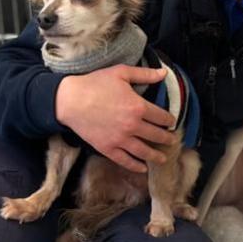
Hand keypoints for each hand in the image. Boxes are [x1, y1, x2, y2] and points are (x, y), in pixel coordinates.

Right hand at [56, 64, 174, 172]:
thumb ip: (144, 74)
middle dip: (166, 139)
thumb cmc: (95, 84)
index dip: (169, 120)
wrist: (70, 100)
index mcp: (138, 107)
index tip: (171, 122)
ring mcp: (120, 139)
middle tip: (172, 141)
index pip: (161, 117)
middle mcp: (132, 126)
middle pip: (156, 135)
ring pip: (144, 151)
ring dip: (156, 156)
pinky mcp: (107, 148)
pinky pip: (125, 160)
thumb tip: (163, 73)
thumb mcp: (121, 73)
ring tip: (163, 159)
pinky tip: (143, 168)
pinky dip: (136, 166)